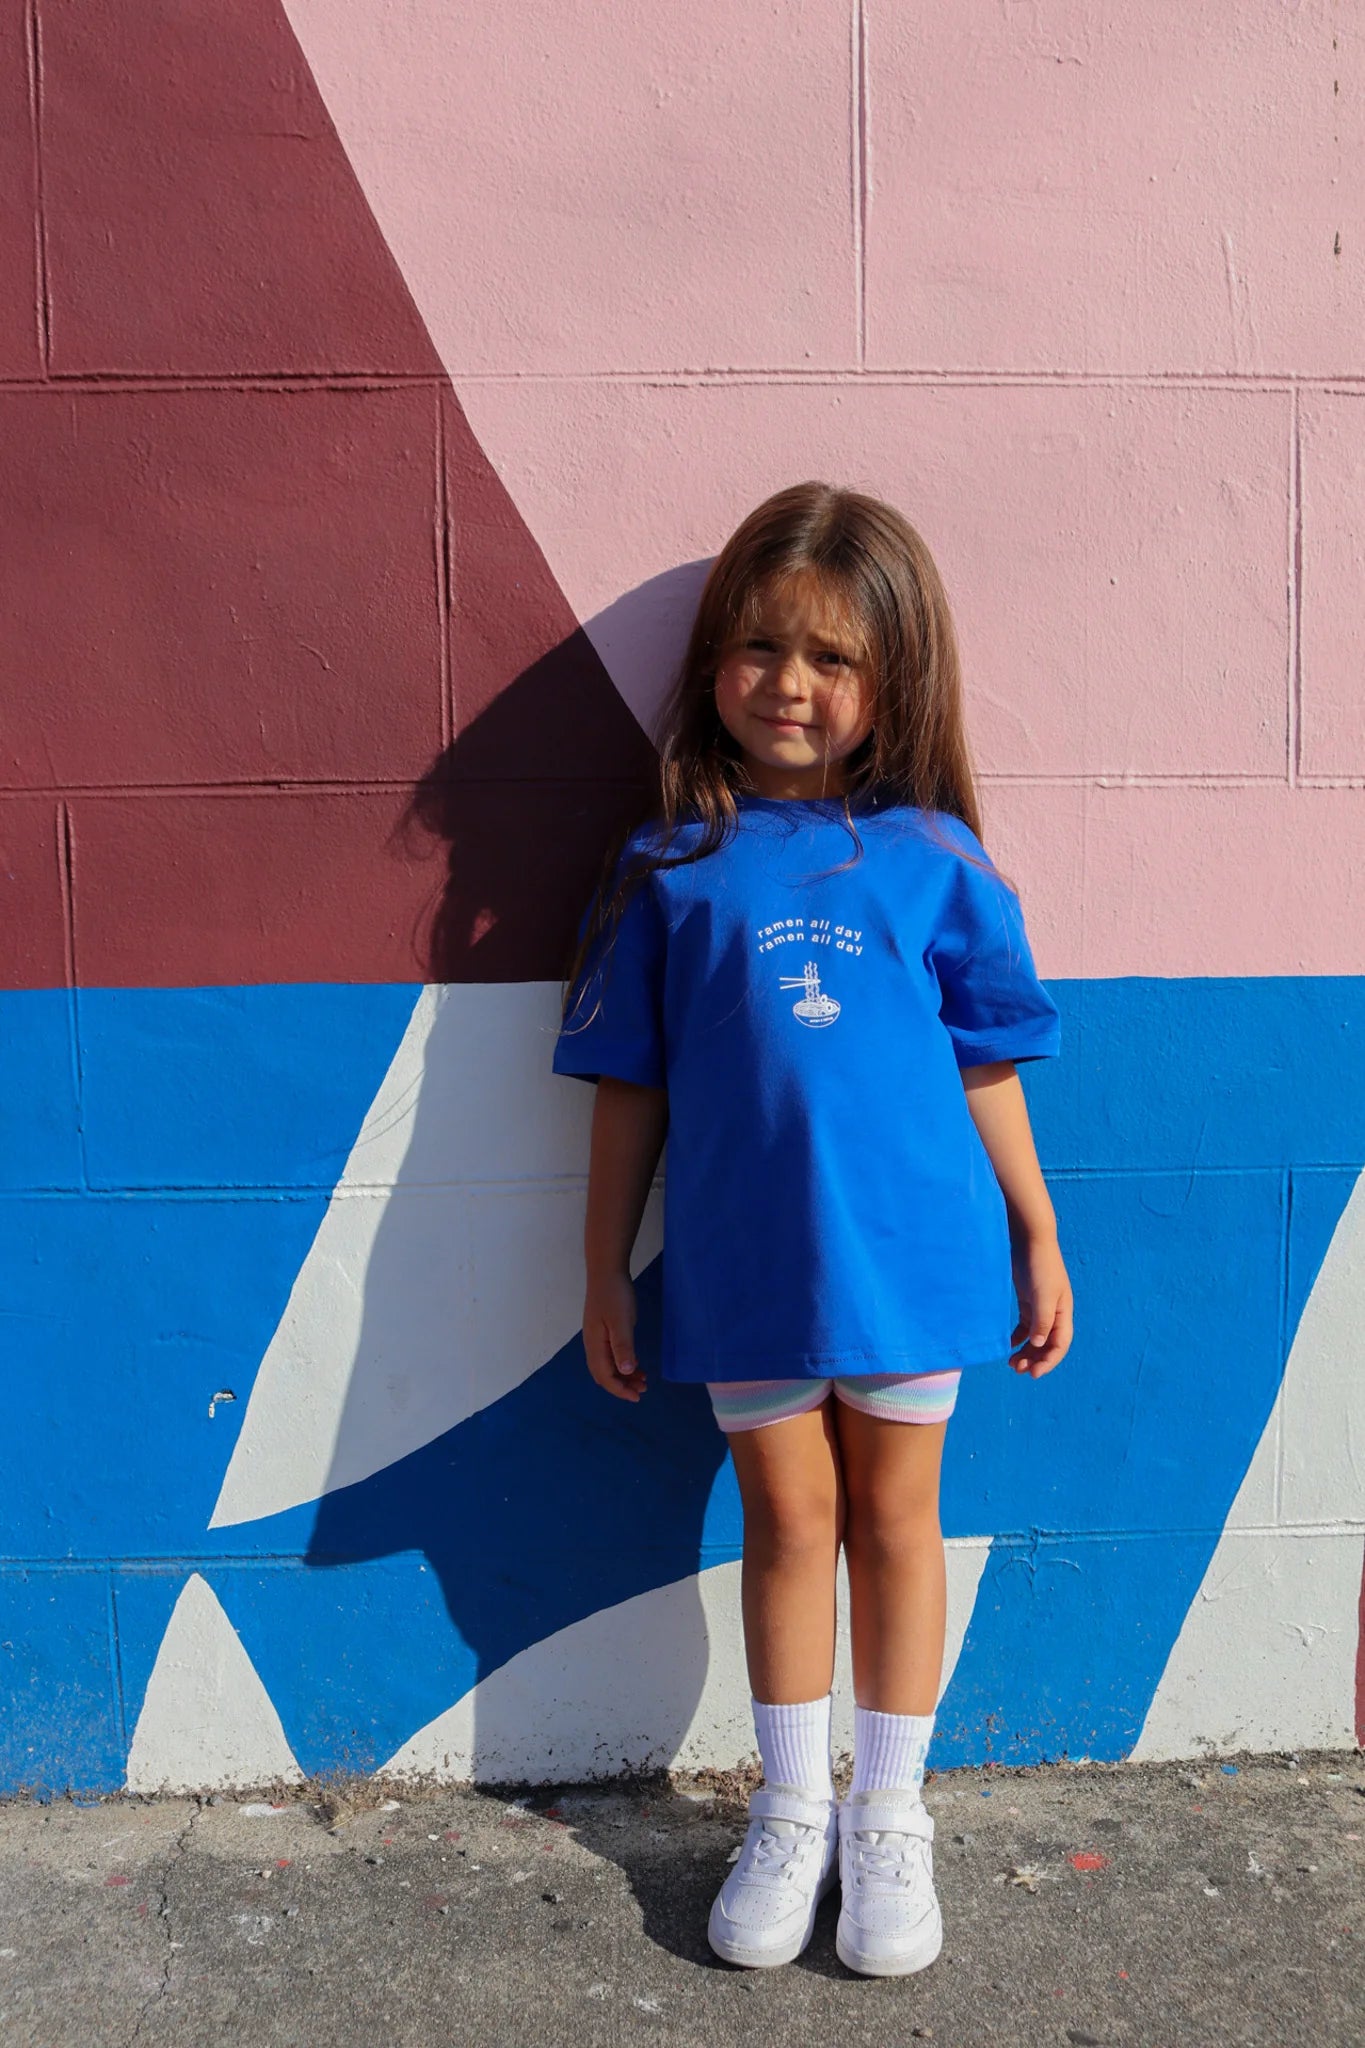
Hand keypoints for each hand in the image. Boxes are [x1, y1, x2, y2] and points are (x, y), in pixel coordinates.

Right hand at [583, 1269, 647, 1402]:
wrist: (606, 1272)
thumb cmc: (614, 1295)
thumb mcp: (621, 1321)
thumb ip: (623, 1346)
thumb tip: (625, 1371)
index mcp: (595, 1345)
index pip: (605, 1377)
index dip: (620, 1390)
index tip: (637, 1397)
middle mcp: (593, 1345)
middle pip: (604, 1375)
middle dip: (622, 1386)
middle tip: (642, 1389)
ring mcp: (597, 1338)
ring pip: (608, 1366)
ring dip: (624, 1376)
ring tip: (643, 1379)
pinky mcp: (604, 1331)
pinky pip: (611, 1355)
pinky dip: (623, 1364)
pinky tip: (635, 1364)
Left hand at [1008, 1234, 1072, 1377]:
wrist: (1030, 1239)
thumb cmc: (1040, 1266)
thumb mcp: (1042, 1294)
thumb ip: (1042, 1320)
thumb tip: (1040, 1344)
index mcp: (1063, 1312)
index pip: (1060, 1344)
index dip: (1049, 1361)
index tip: (1033, 1373)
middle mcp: (1054, 1312)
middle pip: (1048, 1344)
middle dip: (1035, 1359)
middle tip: (1017, 1369)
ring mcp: (1041, 1306)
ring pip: (1036, 1336)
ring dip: (1026, 1351)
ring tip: (1012, 1363)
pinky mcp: (1028, 1299)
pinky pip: (1026, 1325)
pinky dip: (1018, 1337)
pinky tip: (1009, 1344)